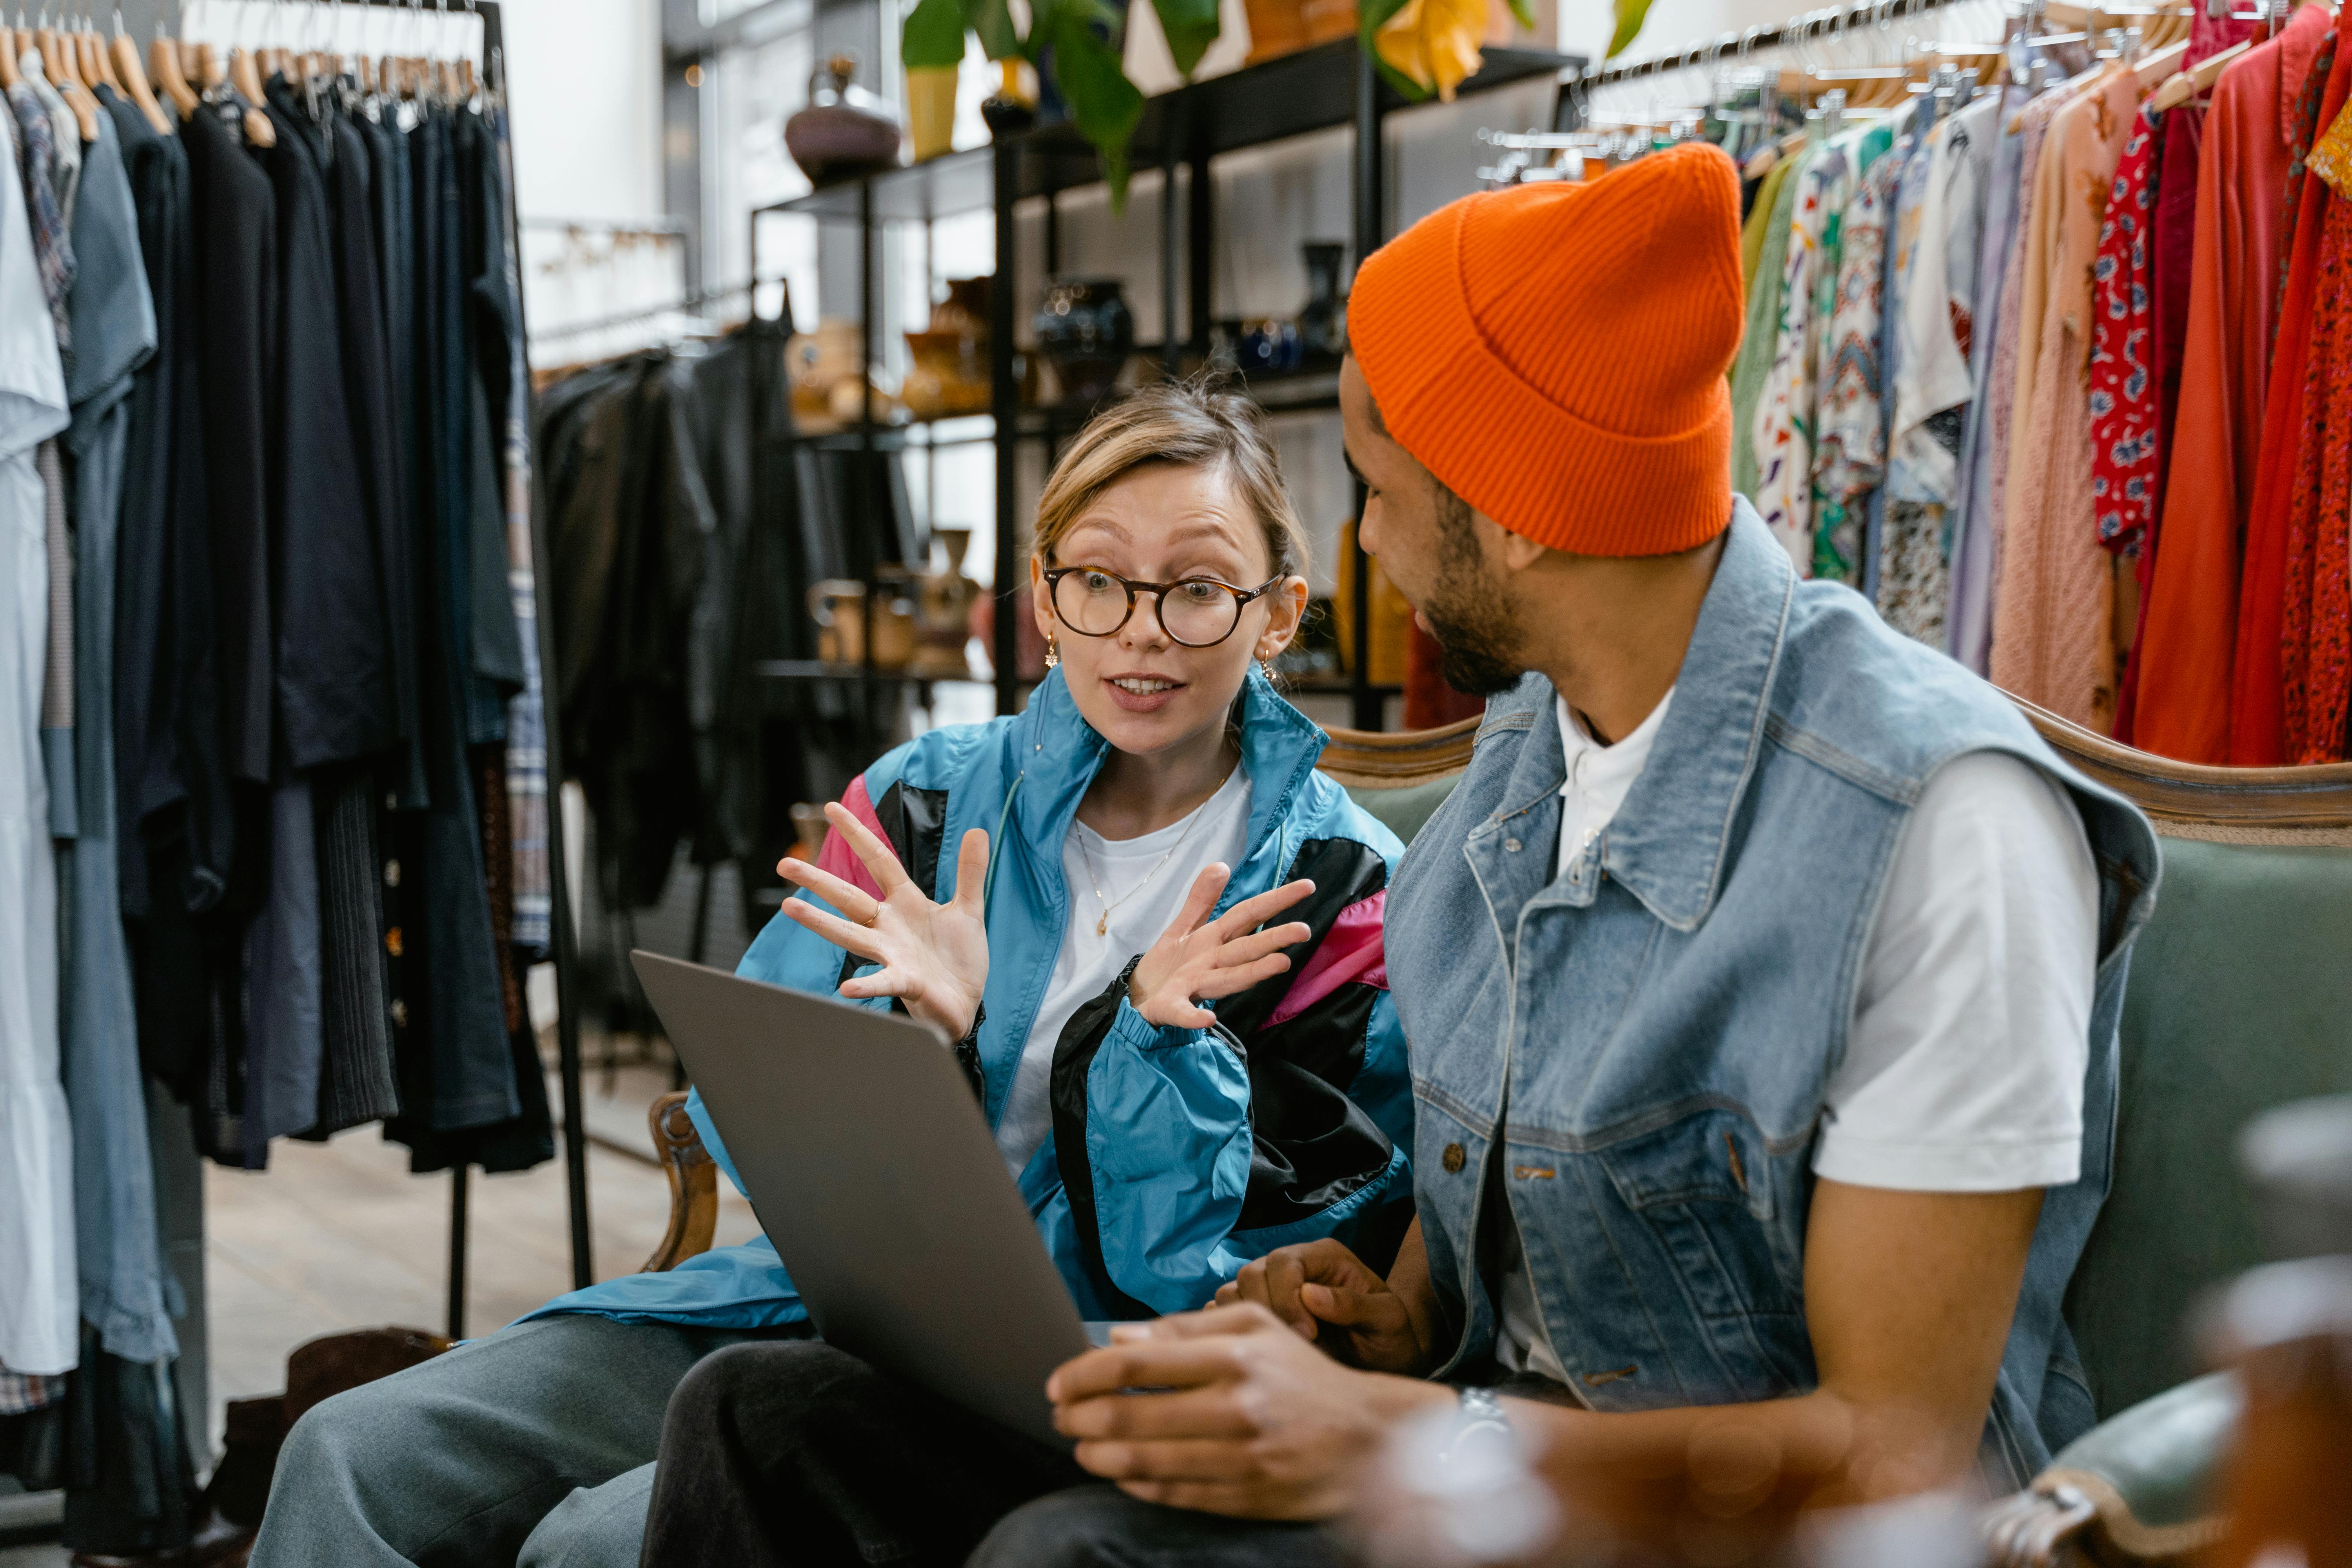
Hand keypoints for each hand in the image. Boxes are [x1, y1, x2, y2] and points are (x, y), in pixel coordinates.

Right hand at [775, 803, 989, 1039]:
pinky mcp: (905, 983)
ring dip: (820, 923)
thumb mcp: (968, 909)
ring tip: (788, 907)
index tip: (831, 807)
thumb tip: (978, 830)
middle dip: (816, 880)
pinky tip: (845, 988)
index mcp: (905, 903)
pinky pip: (882, 982)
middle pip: (849, 897)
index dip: (857, 833)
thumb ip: (970, 872)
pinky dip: (866, 986)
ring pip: (850, 935)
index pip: (878, 860)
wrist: (965, 1002)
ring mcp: (892, 954)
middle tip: (783, 864)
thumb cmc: (959, 958)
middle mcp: (889, 927)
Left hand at [1046, 1302, 1450, 1519]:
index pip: (1133, 1364)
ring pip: (1139, 1462)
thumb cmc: (1302, 1375)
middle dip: (1077, 1417)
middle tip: (1061, 1414)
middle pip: (1126, 1417)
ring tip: (1079, 1443)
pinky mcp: (1241, 1497)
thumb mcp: (1254, 1327)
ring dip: (1094, 1454)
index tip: (1059, 1382)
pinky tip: (1117, 1471)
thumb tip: (1117, 1336)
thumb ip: (1183, 1329)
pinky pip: (1167, 1493)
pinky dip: (1131, 1483)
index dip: (1083, 1373)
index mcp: (1233, 1356)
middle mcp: (1234, 1406)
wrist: (1366, 1438)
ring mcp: (1237, 1457)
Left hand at [1127, 866, 1315, 1028]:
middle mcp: (1212, 962)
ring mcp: (1194, 985)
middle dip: (1274, 938)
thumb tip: (1221, 865)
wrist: (1141, 997)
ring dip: (1253, 972)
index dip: (1276, 899)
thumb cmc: (1170, 964)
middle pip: (1246, 947)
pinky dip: (1194, 1017)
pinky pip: (1184, 1012)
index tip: (1308, 886)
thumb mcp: (1184, 926)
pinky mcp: (1172, 1007)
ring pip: (1228, 978)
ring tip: (1280, 964)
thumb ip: (1202, 899)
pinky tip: (1207, 1019)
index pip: (1249, 914)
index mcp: (1215, 939)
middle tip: (1304, 930)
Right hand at [1213, 1240, 1434, 1374]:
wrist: (1386, 1360)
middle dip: (1265, 1311)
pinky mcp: (1257, 1315)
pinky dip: (1229, 1332)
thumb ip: (1354, 1305)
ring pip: (1231, 1293)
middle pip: (1251, 1273)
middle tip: (1292, 1345)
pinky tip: (1255, 1352)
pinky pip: (1223, 1315)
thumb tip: (1310, 1295)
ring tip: (1276, 1350)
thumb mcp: (1387, 1320)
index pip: (1283, 1261)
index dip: (1286, 1296)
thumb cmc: (1391, 1337)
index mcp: (1324, 1258)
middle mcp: (1292, 1267)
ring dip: (1245, 1323)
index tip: (1307, 1334)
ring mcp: (1270, 1290)